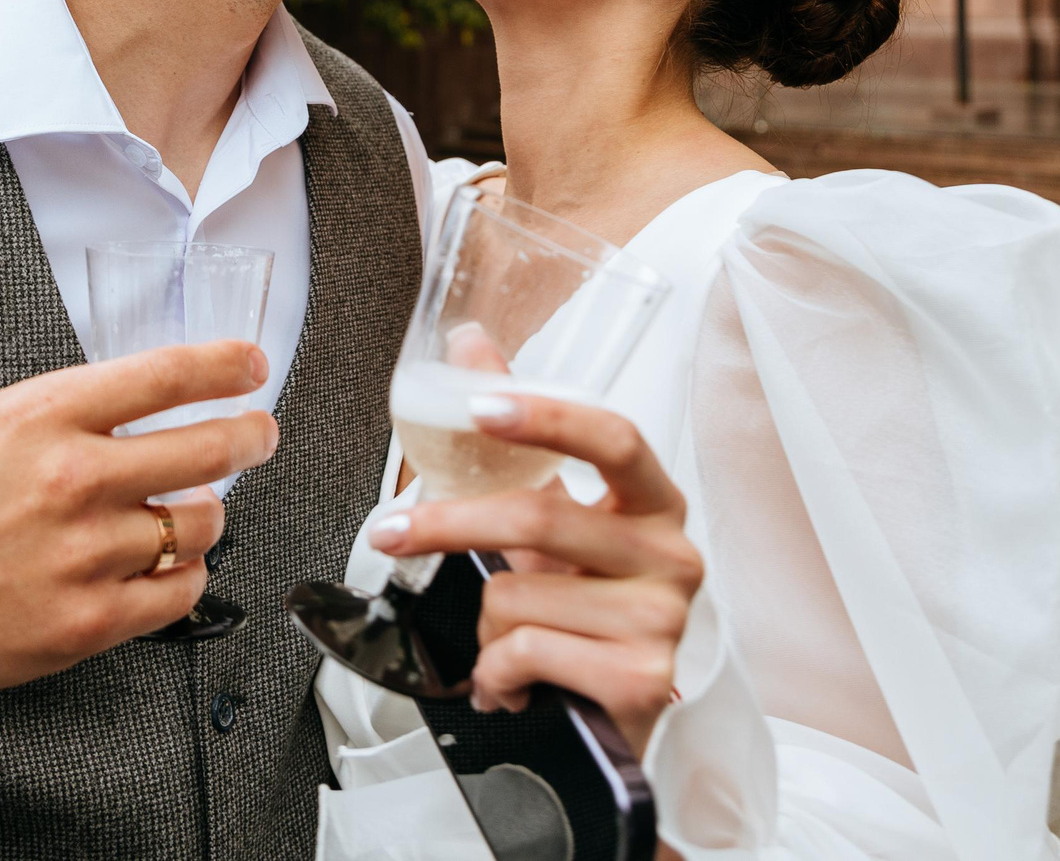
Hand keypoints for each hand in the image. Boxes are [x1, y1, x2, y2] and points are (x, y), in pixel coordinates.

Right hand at [0, 339, 277, 726]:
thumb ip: (49, 417)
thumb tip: (119, 412)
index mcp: (38, 418)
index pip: (162, 376)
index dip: (223, 365)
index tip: (251, 365)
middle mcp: (72, 481)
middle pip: (206, 449)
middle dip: (249, 436)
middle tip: (259, 434)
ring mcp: (84, 556)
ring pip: (197, 526)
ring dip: (203, 516)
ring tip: (186, 513)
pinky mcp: (86, 623)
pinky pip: (178, 593)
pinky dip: (183, 576)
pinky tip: (165, 567)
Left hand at [368, 395, 701, 754]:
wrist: (607, 716)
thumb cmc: (581, 609)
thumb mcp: (551, 518)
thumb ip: (518, 434)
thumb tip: (470, 343)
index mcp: (654, 502)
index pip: (614, 437)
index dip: (548, 417)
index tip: (481, 407)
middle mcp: (672, 554)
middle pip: (539, 518)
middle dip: (447, 526)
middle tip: (387, 534)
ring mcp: (663, 620)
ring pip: (516, 596)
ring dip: (482, 627)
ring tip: (504, 644)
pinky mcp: (642, 680)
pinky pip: (524, 653)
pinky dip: (495, 674)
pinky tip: (514, 684)